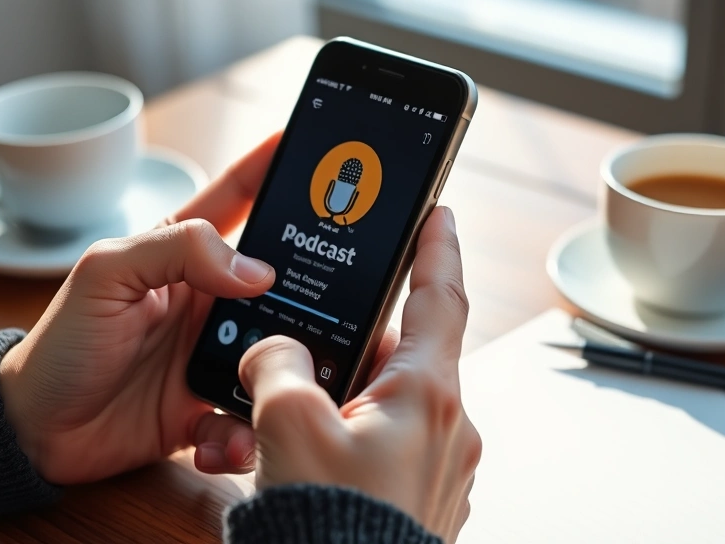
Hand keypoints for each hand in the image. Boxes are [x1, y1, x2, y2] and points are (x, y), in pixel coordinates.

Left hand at [0, 134, 281, 484]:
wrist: (36, 432)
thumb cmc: (61, 344)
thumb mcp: (105, 273)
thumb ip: (176, 250)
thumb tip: (255, 271)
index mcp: (181, 255)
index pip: (235, 198)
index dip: (270, 167)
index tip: (308, 143)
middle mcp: (208, 300)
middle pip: (277, 279)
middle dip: (312, 281)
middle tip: (348, 285)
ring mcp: (214, 353)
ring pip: (276, 350)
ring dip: (287, 368)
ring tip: (291, 379)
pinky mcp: (211, 405)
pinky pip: (248, 414)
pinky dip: (246, 433)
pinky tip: (231, 439)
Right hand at [240, 207, 480, 542]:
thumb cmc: (332, 525)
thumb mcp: (288, 426)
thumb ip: (278, 366)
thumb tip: (276, 351)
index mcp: (427, 393)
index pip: (440, 296)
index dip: (437, 247)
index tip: (439, 212)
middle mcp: (448, 426)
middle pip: (398, 356)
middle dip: (352, 345)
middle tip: (309, 342)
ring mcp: (440, 466)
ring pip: (388, 404)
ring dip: (343, 399)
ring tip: (292, 414)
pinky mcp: (423, 497)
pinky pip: (387, 446)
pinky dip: (352, 437)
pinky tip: (311, 459)